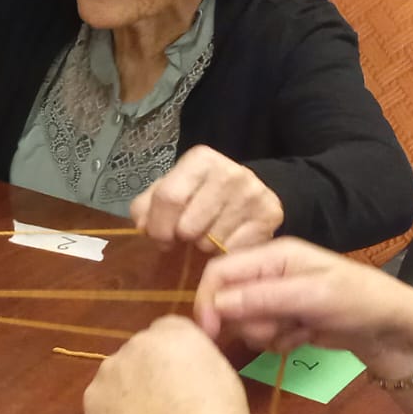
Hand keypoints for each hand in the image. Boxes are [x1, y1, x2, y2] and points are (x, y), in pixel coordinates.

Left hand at [81, 316, 251, 413]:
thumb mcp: (226, 380)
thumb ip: (198, 359)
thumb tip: (185, 364)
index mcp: (168, 335)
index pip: (170, 330)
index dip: (180, 354)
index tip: (189, 375)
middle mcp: (128, 350)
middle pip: (139, 355)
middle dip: (150, 373)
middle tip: (171, 405)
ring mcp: (101, 383)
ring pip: (117, 383)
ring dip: (129, 397)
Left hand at [129, 146, 283, 251]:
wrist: (250, 194)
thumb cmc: (201, 194)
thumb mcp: (171, 190)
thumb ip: (147, 206)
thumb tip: (143, 227)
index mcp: (200, 159)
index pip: (168, 197)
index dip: (158, 226)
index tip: (161, 237)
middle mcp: (230, 172)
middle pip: (188, 225)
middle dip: (180, 238)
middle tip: (185, 237)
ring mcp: (252, 194)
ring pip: (210, 242)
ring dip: (202, 246)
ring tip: (207, 236)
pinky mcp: (269, 215)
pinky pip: (232, 250)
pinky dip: (223, 254)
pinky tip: (224, 241)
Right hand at [192, 235, 412, 378]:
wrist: (396, 331)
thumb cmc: (360, 303)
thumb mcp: (313, 296)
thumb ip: (262, 298)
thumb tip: (214, 305)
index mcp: (273, 254)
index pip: (219, 271)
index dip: (208, 301)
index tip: (211, 333)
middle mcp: (270, 272)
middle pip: (227, 299)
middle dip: (246, 321)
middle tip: (276, 330)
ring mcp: (278, 297)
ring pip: (243, 321)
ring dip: (264, 334)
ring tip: (295, 332)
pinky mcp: (286, 319)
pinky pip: (262, 334)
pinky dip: (278, 342)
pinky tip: (303, 337)